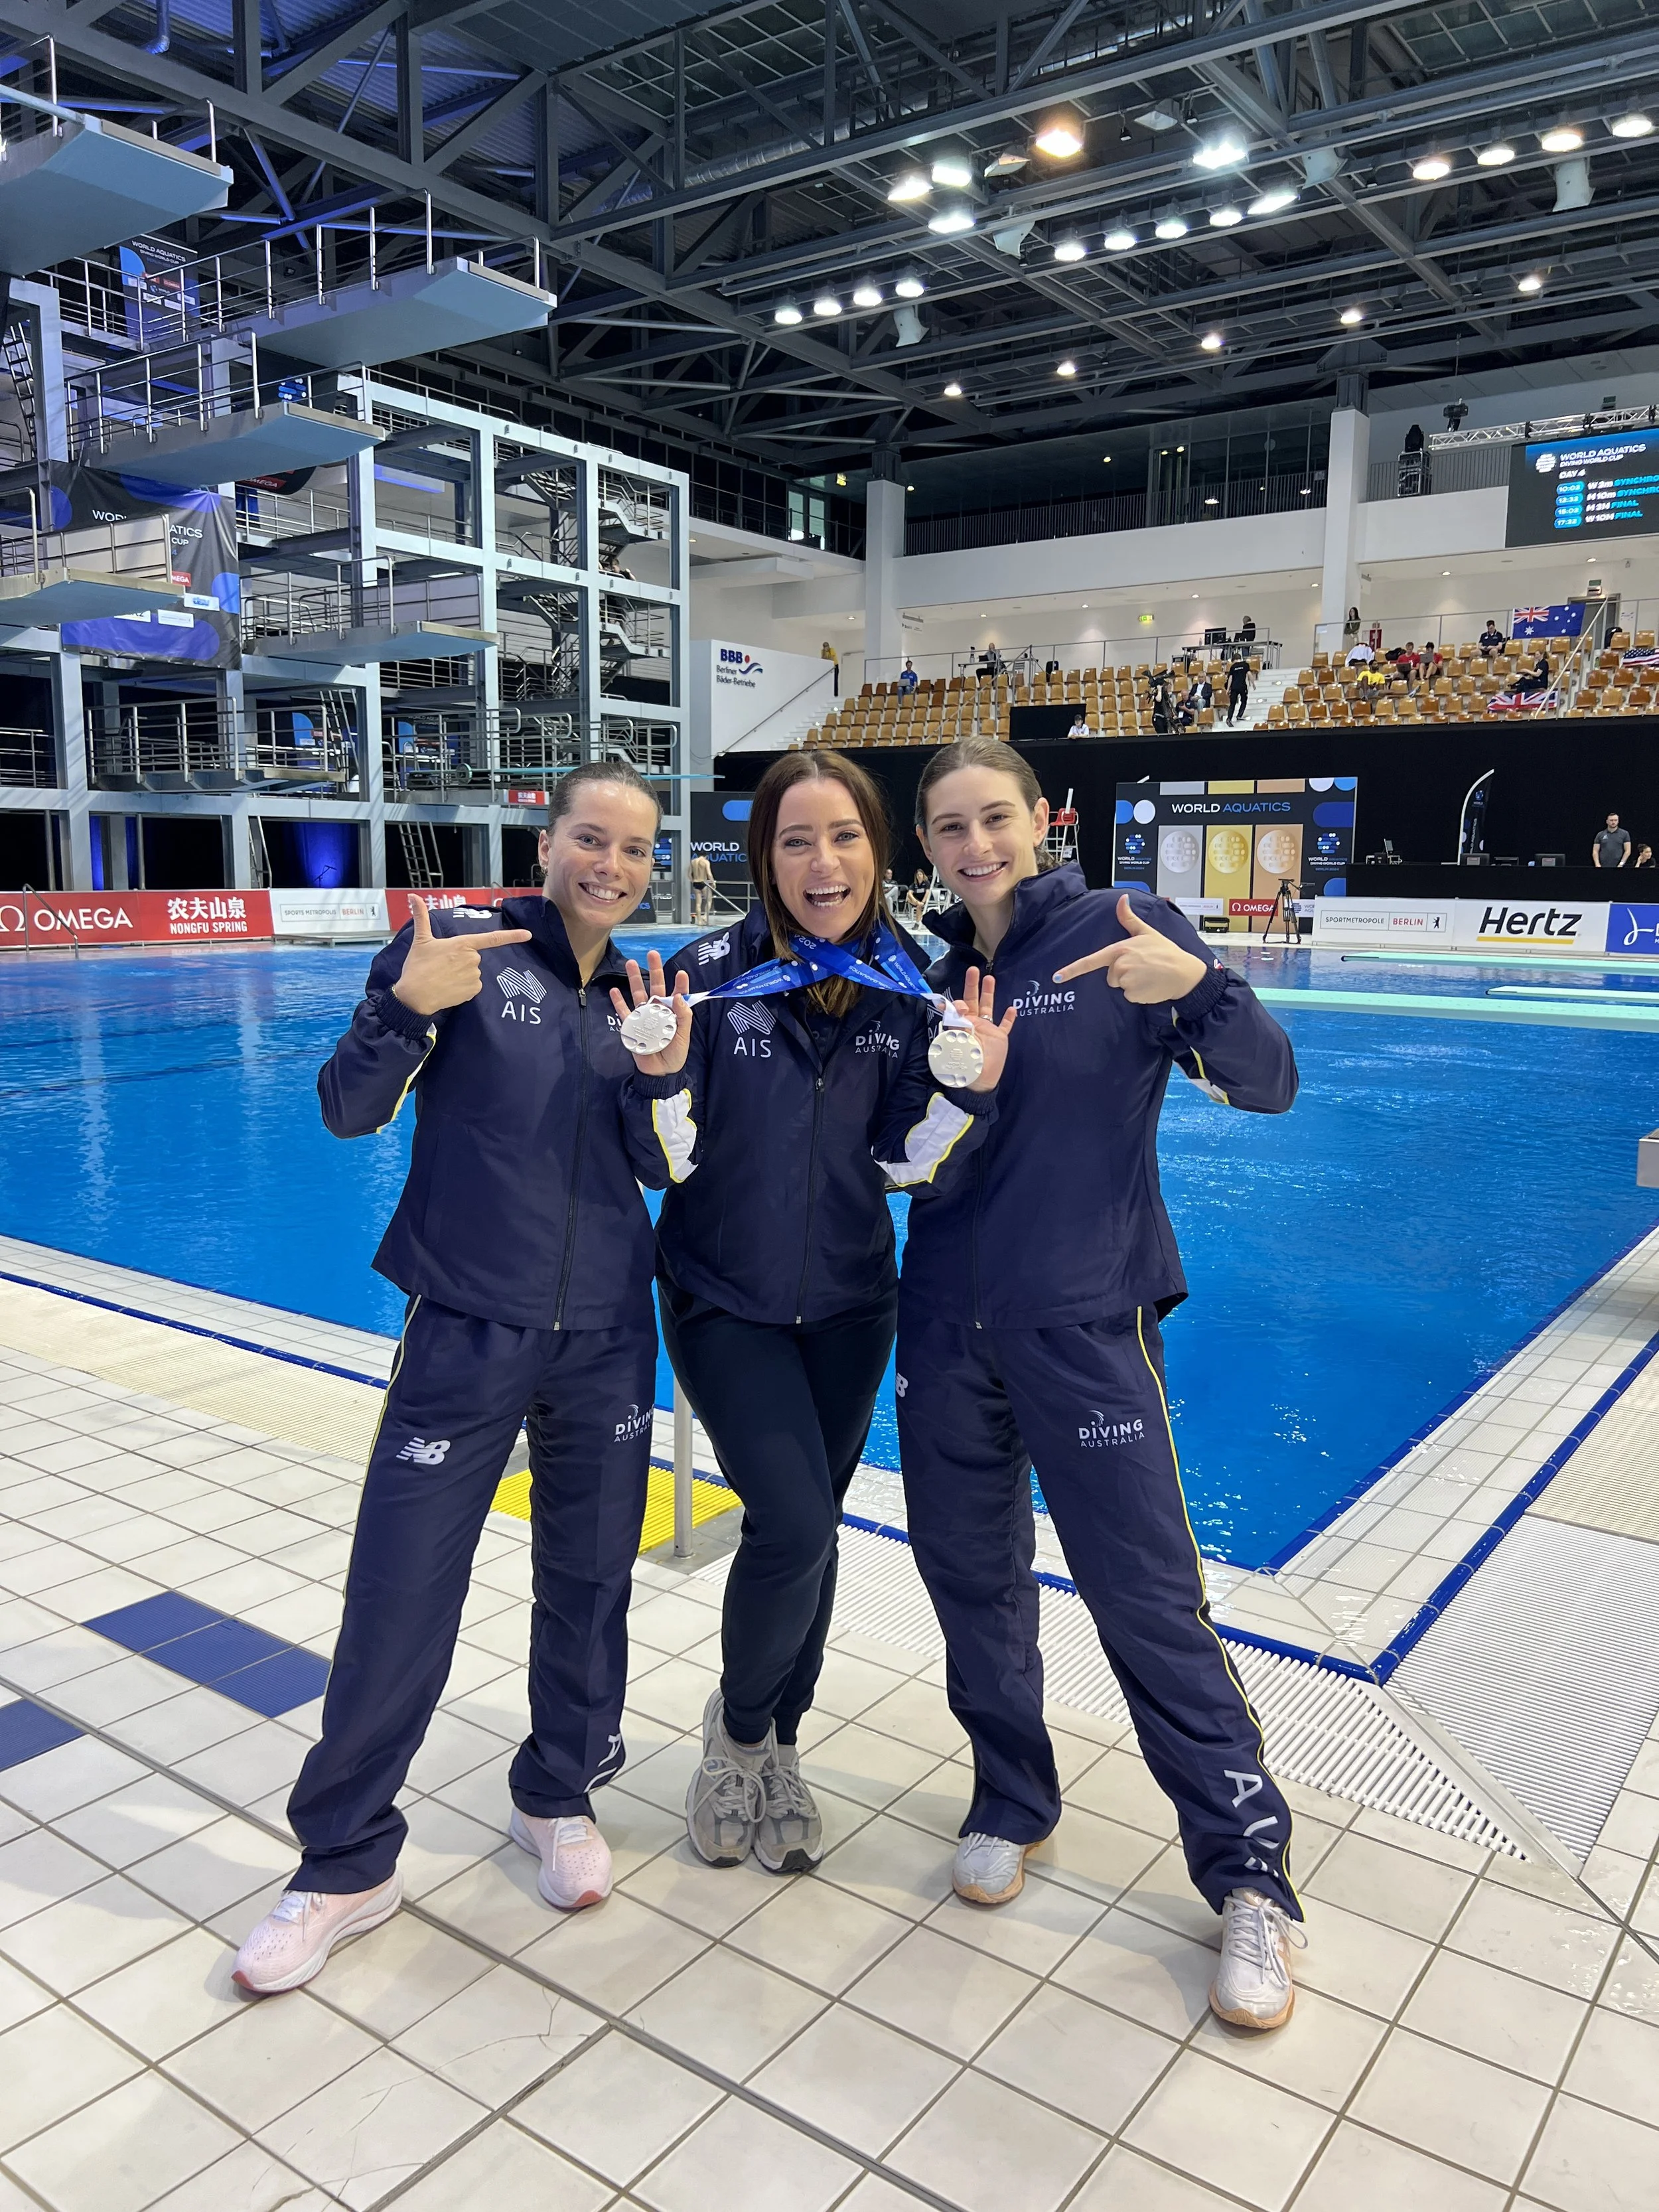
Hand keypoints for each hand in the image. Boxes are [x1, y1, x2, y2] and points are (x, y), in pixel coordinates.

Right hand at [391, 895, 532, 1016]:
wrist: (415, 996)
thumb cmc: (417, 966)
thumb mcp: (420, 940)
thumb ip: (421, 916)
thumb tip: (412, 895)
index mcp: (464, 944)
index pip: (493, 938)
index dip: (512, 936)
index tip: (528, 935)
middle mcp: (473, 959)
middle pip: (473, 957)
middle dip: (461, 960)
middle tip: (442, 965)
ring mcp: (475, 976)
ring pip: (472, 972)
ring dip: (461, 974)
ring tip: (443, 977)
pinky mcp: (474, 991)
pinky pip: (472, 986)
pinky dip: (463, 987)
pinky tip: (449, 987)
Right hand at [608, 950, 691, 1074]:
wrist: (660, 1072)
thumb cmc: (675, 1052)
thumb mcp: (684, 1035)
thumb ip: (683, 1015)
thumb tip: (678, 995)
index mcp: (673, 1011)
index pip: (677, 993)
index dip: (680, 983)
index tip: (681, 973)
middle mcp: (658, 1010)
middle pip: (655, 986)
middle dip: (654, 970)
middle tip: (652, 954)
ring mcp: (644, 1016)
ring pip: (638, 994)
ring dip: (634, 979)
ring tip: (630, 963)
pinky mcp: (632, 1026)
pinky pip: (624, 1012)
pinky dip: (618, 1001)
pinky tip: (615, 990)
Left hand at [953, 968, 1016, 1091]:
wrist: (979, 1083)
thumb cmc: (965, 1065)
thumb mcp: (958, 1045)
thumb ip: (958, 1026)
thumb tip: (960, 1010)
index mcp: (961, 1026)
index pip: (957, 1009)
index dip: (955, 1004)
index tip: (954, 1005)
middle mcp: (974, 1024)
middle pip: (972, 1001)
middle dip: (972, 985)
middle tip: (973, 969)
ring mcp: (988, 1030)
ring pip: (989, 1007)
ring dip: (989, 993)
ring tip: (989, 978)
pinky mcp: (1000, 1037)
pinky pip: (1005, 1025)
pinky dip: (1009, 1018)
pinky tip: (1012, 1008)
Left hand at [1051, 893, 1209, 1003]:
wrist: (1184, 972)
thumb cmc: (1165, 951)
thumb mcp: (1146, 931)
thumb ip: (1129, 918)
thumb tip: (1121, 898)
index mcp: (1120, 949)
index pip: (1091, 961)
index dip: (1072, 970)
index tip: (1057, 977)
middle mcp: (1121, 965)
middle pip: (1110, 975)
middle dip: (1123, 973)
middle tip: (1142, 967)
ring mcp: (1127, 981)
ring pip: (1119, 986)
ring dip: (1131, 983)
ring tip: (1148, 975)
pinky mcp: (1134, 995)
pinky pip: (1129, 996)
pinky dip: (1138, 993)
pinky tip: (1150, 985)